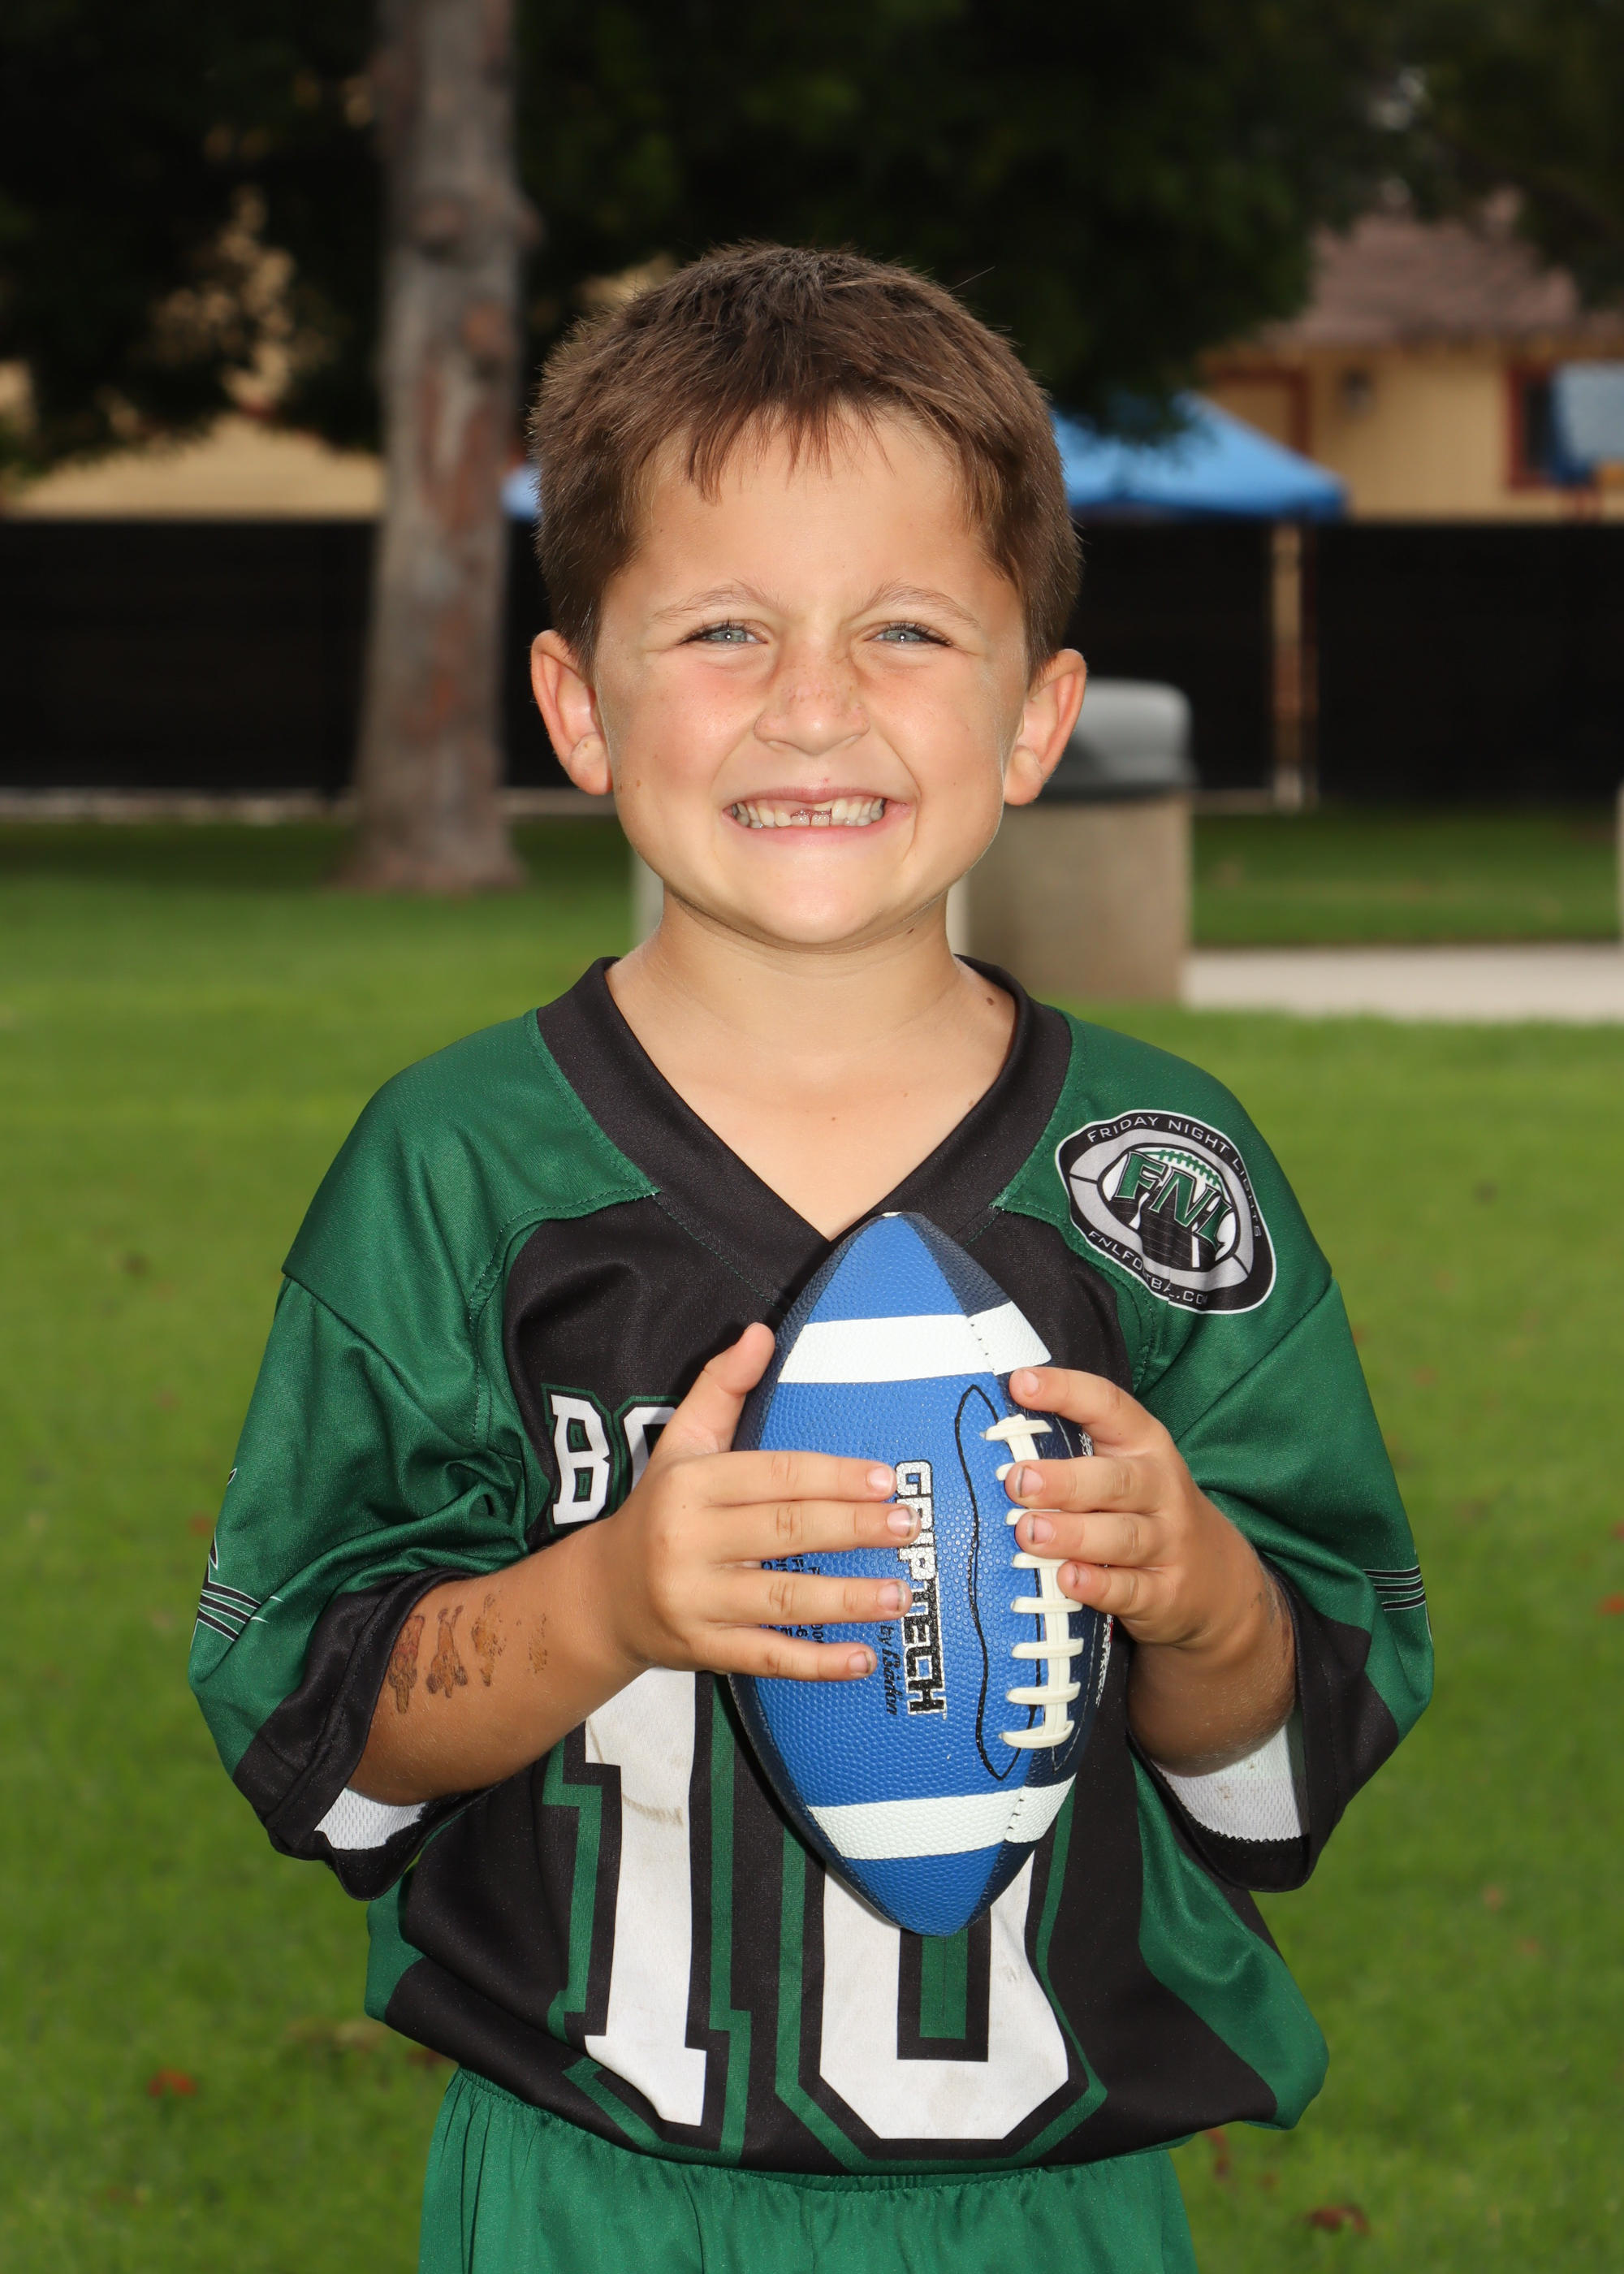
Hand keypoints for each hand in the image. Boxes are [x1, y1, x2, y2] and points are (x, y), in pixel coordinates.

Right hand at [584, 1323, 918, 1684]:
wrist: (601, 1597)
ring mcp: (695, 1602)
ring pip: (782, 1600)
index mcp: (690, 1486)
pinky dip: (817, 1664)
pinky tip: (863, 1660)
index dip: (832, 1477)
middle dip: (852, 1529)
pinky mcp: (703, 1652)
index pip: (773, 1476)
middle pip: (784, 1532)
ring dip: (847, 1599)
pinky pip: (767, 1659)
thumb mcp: (680, 1443)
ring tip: (902, 1592)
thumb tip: (761, 1333)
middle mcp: (688, 1543)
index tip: (884, 1479)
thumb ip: (721, 1387)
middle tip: (909, 1526)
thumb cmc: (659, 1509)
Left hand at [1001, 1366, 1294, 1773]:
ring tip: (1028, 1533)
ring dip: (1073, 1534)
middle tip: (1019, 1482)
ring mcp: (1167, 1541)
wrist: (1217, 1580)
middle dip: (1065, 1480)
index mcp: (1144, 1444)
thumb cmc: (1144, 1509)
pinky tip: (1068, 1578)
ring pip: (1121, 1536)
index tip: (1020, 1384)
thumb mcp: (1123, 1468)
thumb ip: (1073, 1449)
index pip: (1109, 1405)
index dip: (1065, 1390)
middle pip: (1116, 1479)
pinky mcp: (1165, 1592)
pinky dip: (1099, 1585)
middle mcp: (1160, 1487)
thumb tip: (996, 1435)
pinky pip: (1130, 1589)